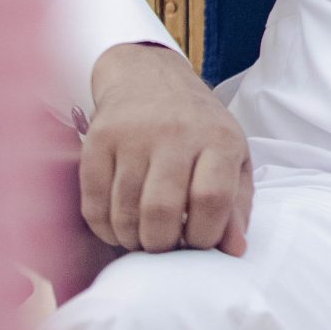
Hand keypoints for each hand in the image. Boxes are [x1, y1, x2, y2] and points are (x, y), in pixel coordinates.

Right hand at [81, 42, 253, 255]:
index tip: (198, 244)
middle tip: (165, 246)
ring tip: (143, 237)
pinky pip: (93, 204)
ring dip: (132, 239)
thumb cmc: (198, 126)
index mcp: (219, 139)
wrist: (148, 78)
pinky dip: (105, 229)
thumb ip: (237, 204)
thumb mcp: (231, 156)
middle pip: (162, 209)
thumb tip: (235, 251)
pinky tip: (119, 227)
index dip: (204, 235)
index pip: (212, 198)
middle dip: (162, 244)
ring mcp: (133, 136)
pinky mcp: (97, 141)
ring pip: (124, 211)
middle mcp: (176, 134)